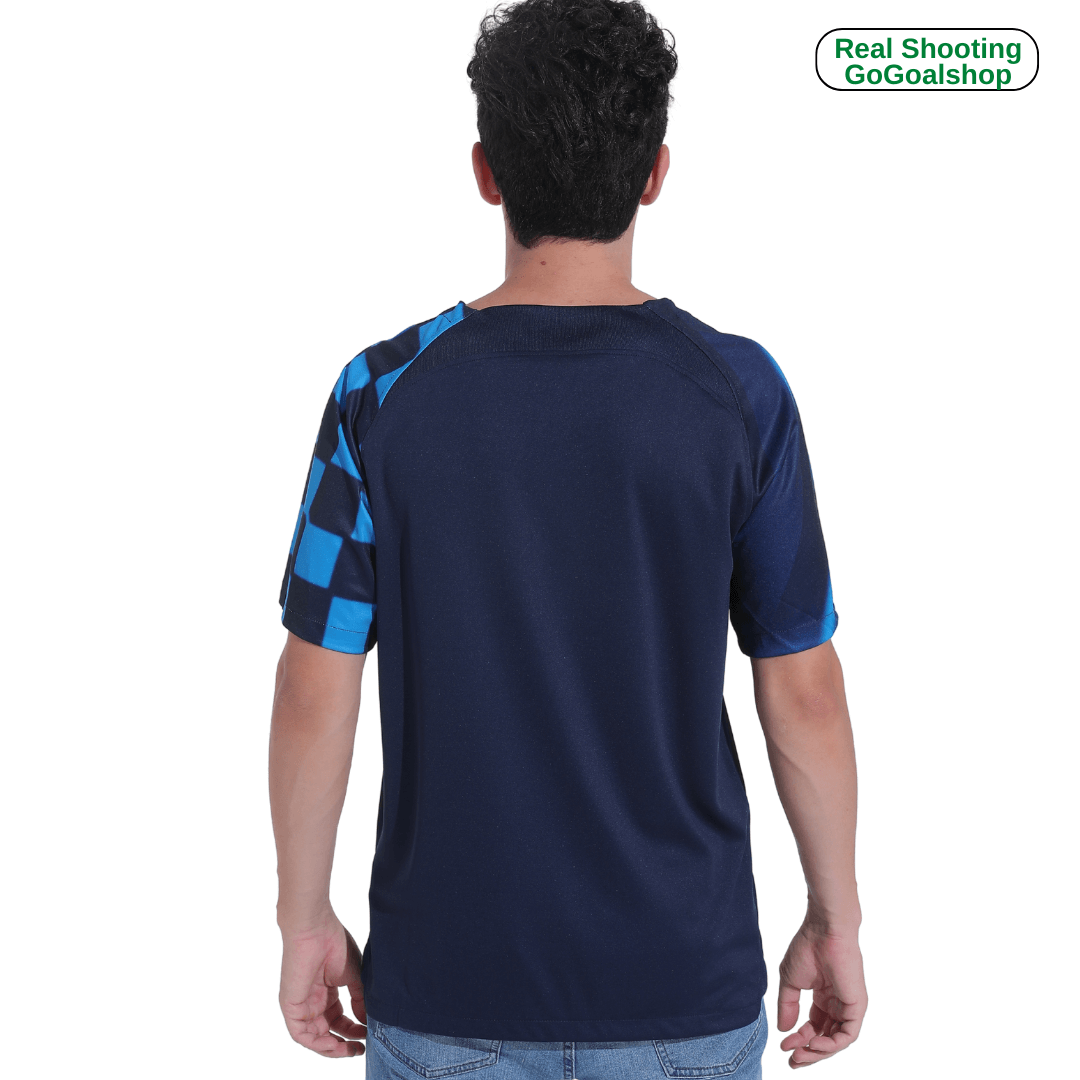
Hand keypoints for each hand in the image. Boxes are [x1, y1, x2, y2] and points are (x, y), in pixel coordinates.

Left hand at [279, 915, 367, 1056]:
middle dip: (343, 1044)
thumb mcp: (354, 976)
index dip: (353, 1031)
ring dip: (331, 1048)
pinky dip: (316, 1043)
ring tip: (349, 1050)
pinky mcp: (291, 1006)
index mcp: (326, 991)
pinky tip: (333, 1044)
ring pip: (313, 1037)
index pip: (338, 1019)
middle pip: (327, 1032)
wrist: (315, 929)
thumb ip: (359, 1000)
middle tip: (360, 1049)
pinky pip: (300, 1034)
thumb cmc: (335, 943)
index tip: (368, 1035)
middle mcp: (313, 1000)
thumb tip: (367, 1021)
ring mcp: (301, 1004)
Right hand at [776, 917, 865, 1067]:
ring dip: (818, 1051)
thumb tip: (783, 1030)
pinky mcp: (857, 1007)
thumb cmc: (807, 948)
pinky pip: (847, 1035)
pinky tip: (814, 1043)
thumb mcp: (790, 981)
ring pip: (836, 1041)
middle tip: (792, 1060)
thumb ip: (787, 1006)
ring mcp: (848, 1007)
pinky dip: (831, 1044)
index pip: (813, 1026)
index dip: (798, 1038)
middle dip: (808, 1051)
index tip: (783, 1046)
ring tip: (800, 1054)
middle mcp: (837, 1005)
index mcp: (824, 997)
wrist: (824, 931)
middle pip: (825, 1037)